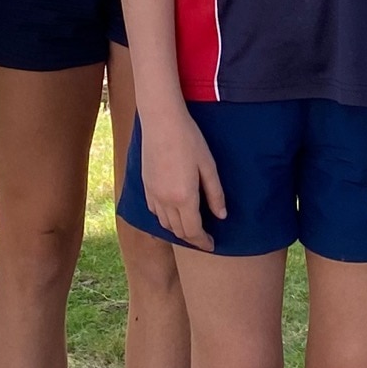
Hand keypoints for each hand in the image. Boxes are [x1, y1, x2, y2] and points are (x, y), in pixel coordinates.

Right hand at [140, 110, 226, 250]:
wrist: (161, 122)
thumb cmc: (189, 140)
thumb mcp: (208, 166)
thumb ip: (215, 194)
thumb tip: (221, 216)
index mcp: (184, 197)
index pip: (193, 231)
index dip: (203, 242)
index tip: (211, 245)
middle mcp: (166, 200)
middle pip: (178, 231)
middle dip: (192, 238)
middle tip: (204, 237)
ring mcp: (153, 194)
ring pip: (164, 223)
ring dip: (178, 229)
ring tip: (190, 226)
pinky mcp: (145, 186)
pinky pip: (154, 211)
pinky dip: (164, 218)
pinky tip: (173, 211)